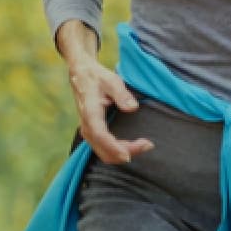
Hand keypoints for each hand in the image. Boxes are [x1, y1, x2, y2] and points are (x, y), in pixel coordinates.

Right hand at [56, 21, 152, 163]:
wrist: (82, 76)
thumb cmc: (98, 78)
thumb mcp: (112, 81)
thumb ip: (122, 94)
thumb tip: (132, 108)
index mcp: (90, 114)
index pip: (101, 136)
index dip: (115, 148)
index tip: (129, 155)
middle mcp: (87, 126)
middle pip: (103, 150)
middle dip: (125, 153)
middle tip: (148, 145)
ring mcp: (88, 131)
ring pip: (103, 153)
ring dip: (122, 154)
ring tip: (144, 145)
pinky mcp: (93, 133)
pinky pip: (104, 149)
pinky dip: (117, 152)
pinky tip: (132, 146)